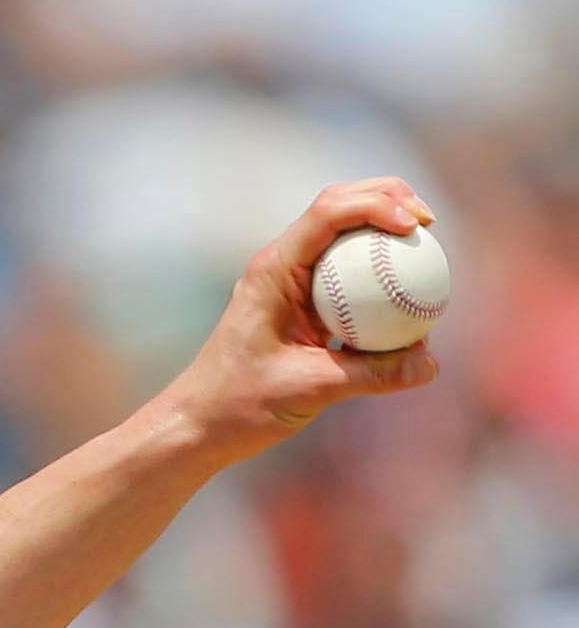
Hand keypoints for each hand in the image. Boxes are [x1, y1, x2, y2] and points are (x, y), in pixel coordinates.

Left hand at [164, 178, 441, 466]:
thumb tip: (430, 364)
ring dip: (383, 234)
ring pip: (343, 238)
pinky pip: (344, 278)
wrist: (198, 426)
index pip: (329, 211)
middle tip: (430, 225)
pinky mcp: (300, 307)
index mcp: (274, 270)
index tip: (416, 227)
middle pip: (340, 207)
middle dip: (389, 201)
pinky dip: (375, 277)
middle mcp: (282, 266)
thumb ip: (371, 375)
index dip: (379, 204)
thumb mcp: (309, 390)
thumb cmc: (238, 406)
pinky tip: (405, 297)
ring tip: (426, 247)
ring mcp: (291, 284)